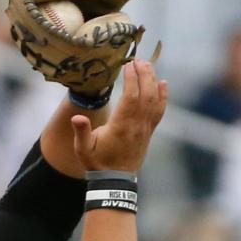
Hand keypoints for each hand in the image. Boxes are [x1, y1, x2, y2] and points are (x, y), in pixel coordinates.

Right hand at [70, 59, 166, 174]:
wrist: (115, 181)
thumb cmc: (97, 163)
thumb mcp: (83, 149)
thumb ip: (81, 132)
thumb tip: (77, 117)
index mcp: (120, 126)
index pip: (130, 97)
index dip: (131, 79)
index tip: (128, 65)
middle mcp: (136, 125)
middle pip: (145, 94)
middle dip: (144, 74)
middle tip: (139, 60)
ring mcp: (145, 129)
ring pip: (154, 100)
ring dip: (153, 81)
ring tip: (148, 65)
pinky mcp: (149, 132)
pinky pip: (159, 111)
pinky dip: (163, 96)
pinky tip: (163, 83)